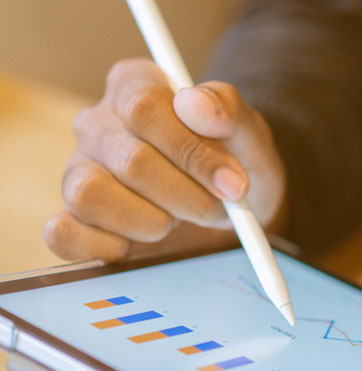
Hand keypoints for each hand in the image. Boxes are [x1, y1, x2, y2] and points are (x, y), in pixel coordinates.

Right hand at [45, 58, 284, 261]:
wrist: (234, 209)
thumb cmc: (235, 163)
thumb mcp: (249, 135)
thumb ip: (229, 112)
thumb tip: (194, 103)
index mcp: (133, 86)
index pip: (144, 108)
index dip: (192, 152)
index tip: (234, 183)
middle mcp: (97, 124)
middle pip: (131, 161)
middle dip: (189, 197)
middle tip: (222, 211)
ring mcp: (77, 170)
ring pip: (91, 195)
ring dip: (152, 222)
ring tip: (179, 220)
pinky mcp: (72, 217)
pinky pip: (66, 235)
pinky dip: (109, 247)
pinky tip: (145, 242)